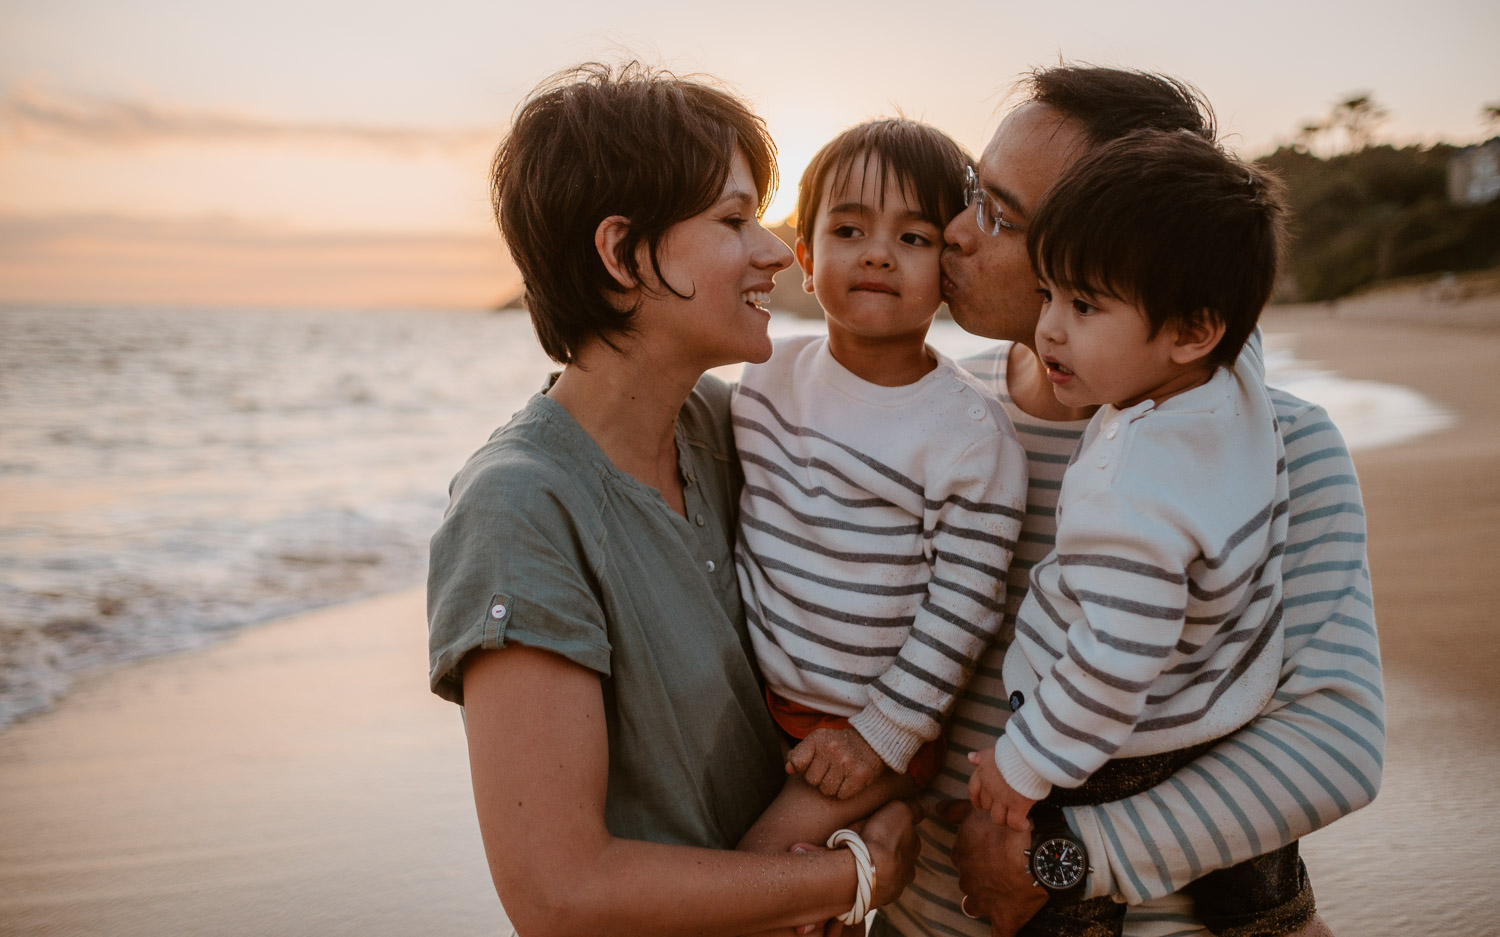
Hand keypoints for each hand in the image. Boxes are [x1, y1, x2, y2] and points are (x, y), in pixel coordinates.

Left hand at [787, 727, 886, 799]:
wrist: (873, 741)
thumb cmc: (840, 744)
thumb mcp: (818, 742)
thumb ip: (799, 755)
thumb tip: (788, 769)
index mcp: (818, 738)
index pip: (797, 762)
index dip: (803, 767)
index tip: (814, 763)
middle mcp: (831, 749)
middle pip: (811, 780)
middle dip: (819, 778)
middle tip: (831, 769)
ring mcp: (846, 762)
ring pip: (826, 791)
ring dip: (832, 787)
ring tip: (840, 774)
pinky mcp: (860, 775)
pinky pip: (841, 795)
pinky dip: (845, 792)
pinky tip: (850, 780)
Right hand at [853, 797, 923, 907]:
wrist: (859, 873)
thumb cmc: (879, 838)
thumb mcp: (898, 811)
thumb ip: (914, 808)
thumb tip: (926, 806)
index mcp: (914, 848)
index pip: (910, 837)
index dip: (897, 830)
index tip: (884, 826)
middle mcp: (908, 871)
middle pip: (900, 859)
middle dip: (889, 852)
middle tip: (871, 843)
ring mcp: (892, 889)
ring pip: (888, 876)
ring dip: (878, 869)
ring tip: (861, 861)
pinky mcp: (875, 901)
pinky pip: (873, 889)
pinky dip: (867, 882)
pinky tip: (856, 875)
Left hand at [935, 800, 1046, 936]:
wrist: (1035, 851)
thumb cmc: (1007, 827)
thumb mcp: (978, 810)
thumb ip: (955, 810)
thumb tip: (938, 809)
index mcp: (961, 855)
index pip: (961, 858)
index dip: (975, 855)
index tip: (987, 851)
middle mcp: (968, 880)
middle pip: (968, 882)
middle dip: (979, 877)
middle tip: (999, 869)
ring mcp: (984, 902)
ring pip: (974, 906)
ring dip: (984, 902)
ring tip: (1001, 895)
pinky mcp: (1004, 918)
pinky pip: (1000, 933)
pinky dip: (1002, 931)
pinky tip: (1006, 927)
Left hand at [967, 747, 1035, 830]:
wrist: (1028, 753)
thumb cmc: (1014, 749)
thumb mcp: (994, 750)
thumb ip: (982, 756)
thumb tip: (970, 757)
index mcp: (983, 773)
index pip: (973, 791)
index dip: (976, 800)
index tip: (980, 805)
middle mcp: (989, 787)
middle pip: (986, 806)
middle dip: (994, 809)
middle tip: (1005, 809)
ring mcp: (1002, 798)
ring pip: (997, 818)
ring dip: (1005, 820)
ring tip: (1015, 819)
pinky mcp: (1017, 805)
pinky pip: (1014, 822)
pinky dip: (1019, 826)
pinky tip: (1025, 824)